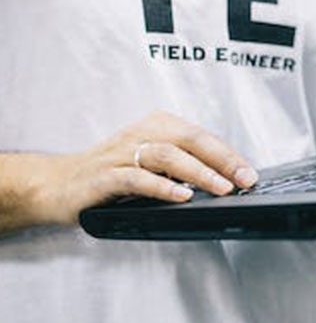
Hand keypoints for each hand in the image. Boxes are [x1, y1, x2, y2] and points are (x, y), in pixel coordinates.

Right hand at [30, 111, 256, 226]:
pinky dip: (161, 187)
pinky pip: (137, 178)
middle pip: (190, 139)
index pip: (202, 136)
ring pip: (167, 155)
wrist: (58, 183)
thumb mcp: (152, 161)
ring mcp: (121, 154)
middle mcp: (141, 134)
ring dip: (198, 172)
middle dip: (222, 159)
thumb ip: (184, 165)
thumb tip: (228, 179)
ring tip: (220, 188)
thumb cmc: (111, 172)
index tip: (250, 173)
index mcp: (157, 126)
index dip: (229, 155)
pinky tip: (180, 196)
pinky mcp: (104, 176)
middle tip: (244, 179)